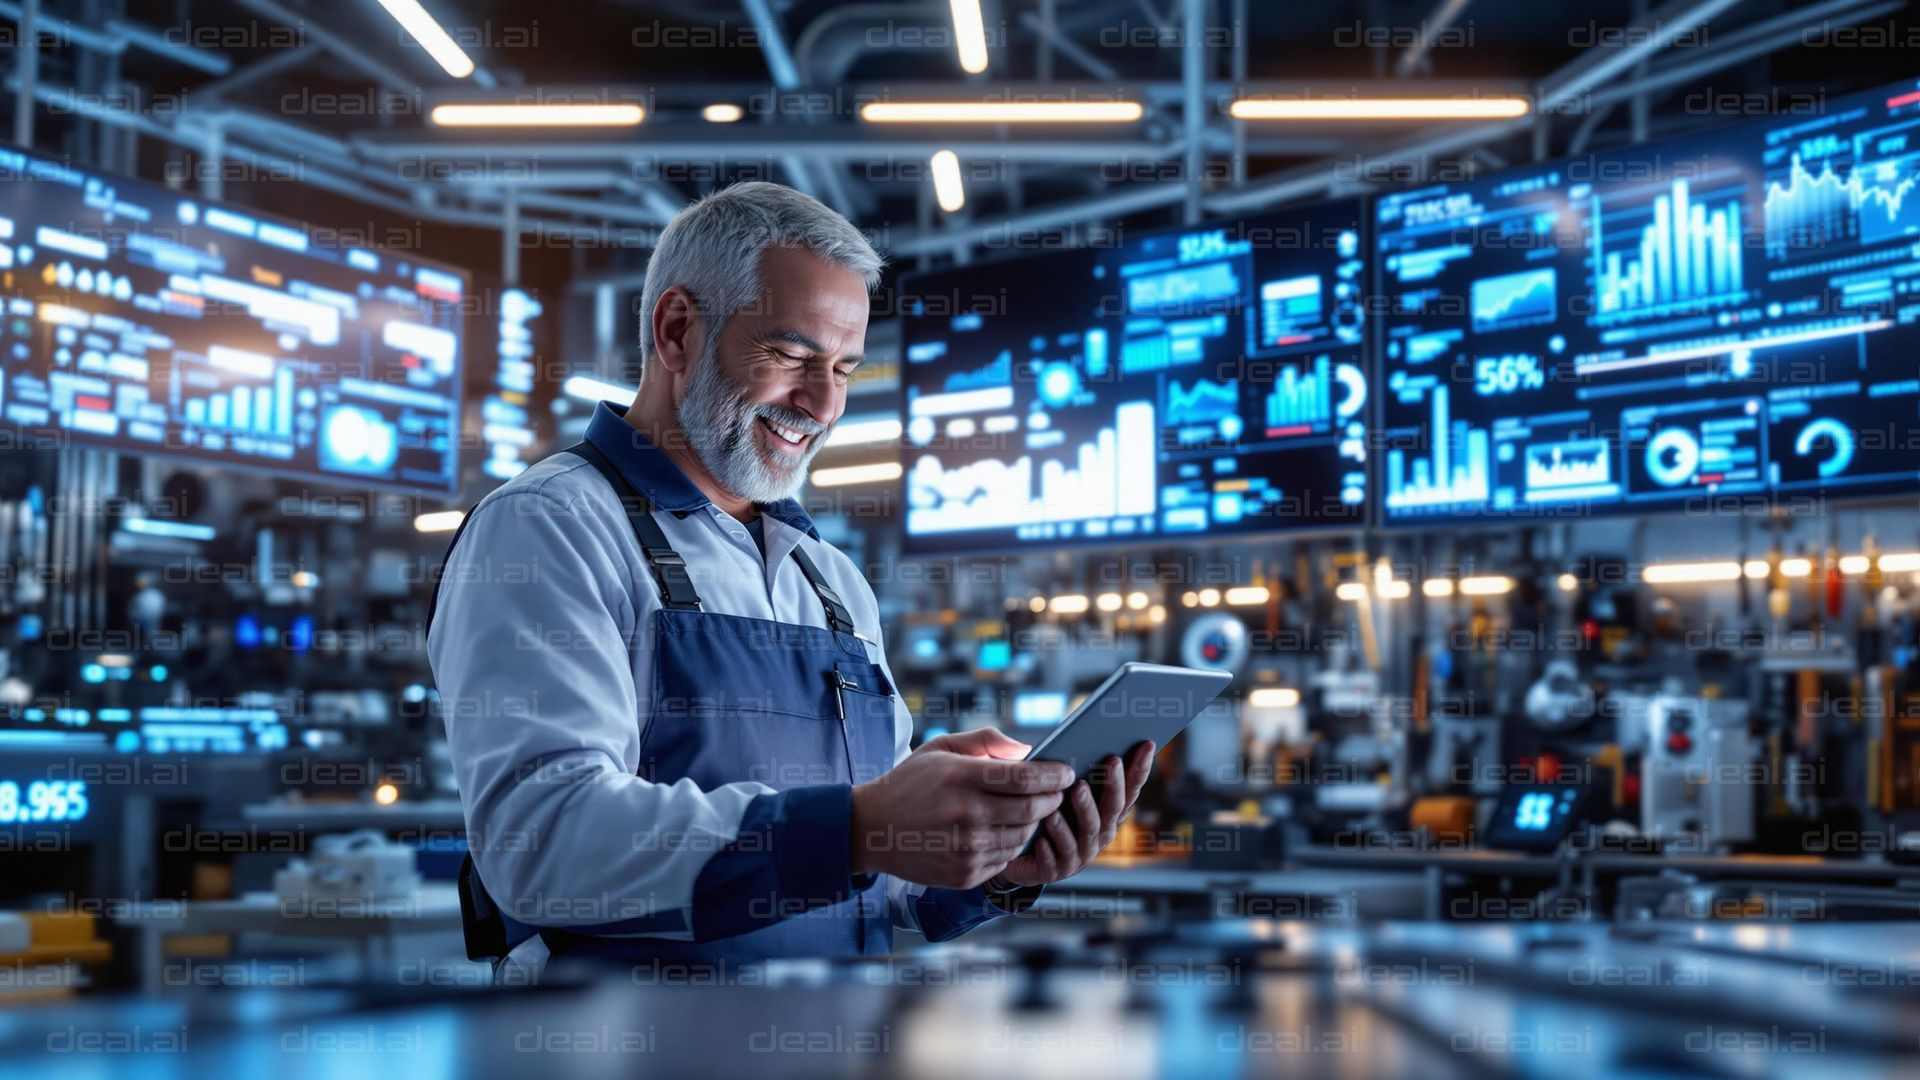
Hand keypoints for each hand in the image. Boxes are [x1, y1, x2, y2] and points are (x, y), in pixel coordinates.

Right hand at [851, 738, 1072, 889]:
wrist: (871, 829)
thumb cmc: (910, 782)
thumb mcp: (940, 748)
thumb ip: (986, 741)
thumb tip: (1027, 749)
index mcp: (962, 778)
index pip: (1025, 778)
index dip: (1053, 775)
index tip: (1065, 773)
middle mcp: (966, 815)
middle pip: (1032, 810)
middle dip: (1051, 800)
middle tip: (1055, 793)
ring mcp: (966, 849)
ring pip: (1023, 837)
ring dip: (1033, 824)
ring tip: (1029, 812)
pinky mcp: (965, 874)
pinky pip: (1005, 859)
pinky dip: (1011, 845)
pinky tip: (1002, 832)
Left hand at [991, 740, 1154, 887]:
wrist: (1020, 858)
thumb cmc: (1046, 815)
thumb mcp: (1060, 792)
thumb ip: (1070, 772)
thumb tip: (1079, 737)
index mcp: (1106, 815)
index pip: (1130, 791)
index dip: (1140, 770)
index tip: (1147, 745)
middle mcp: (1100, 835)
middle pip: (1112, 809)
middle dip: (1114, 785)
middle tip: (1112, 761)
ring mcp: (1080, 855)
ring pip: (1087, 831)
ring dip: (1084, 810)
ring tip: (1076, 790)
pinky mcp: (1056, 871)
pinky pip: (1055, 858)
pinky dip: (1051, 846)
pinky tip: (1042, 837)